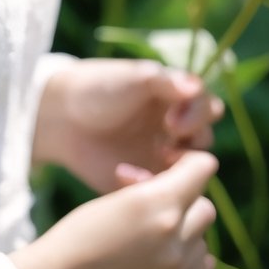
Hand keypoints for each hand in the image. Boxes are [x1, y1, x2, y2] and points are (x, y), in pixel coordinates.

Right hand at [10, 149, 217, 268]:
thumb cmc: (79, 235)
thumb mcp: (115, 199)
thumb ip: (153, 189)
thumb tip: (178, 180)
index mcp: (158, 205)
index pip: (202, 167)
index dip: (188, 161)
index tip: (169, 164)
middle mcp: (176, 238)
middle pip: (205, 207)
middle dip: (184, 201)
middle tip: (151, 204)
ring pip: (204, 241)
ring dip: (186, 234)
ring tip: (152, 234)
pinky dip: (187, 262)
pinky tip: (161, 259)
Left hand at [33, 57, 222, 193]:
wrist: (61, 116)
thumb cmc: (97, 88)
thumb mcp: (131, 77)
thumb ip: (164, 81)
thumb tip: (196, 86)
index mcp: (173, 97)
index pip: (207, 106)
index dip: (198, 114)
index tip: (172, 121)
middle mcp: (174, 126)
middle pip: (205, 138)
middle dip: (193, 142)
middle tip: (166, 142)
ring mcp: (162, 155)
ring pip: (191, 169)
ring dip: (178, 168)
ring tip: (153, 160)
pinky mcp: (148, 180)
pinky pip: (167, 191)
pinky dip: (153, 186)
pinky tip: (127, 175)